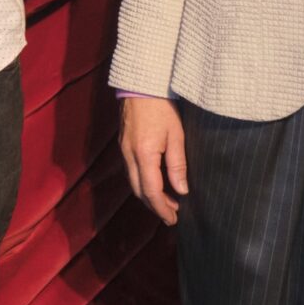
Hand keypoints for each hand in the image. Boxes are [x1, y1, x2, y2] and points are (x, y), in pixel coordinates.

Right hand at [118, 95, 188, 225]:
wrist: (140, 84)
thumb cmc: (162, 107)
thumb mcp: (176, 135)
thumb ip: (177, 165)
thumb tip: (181, 190)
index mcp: (144, 154)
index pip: (151, 191)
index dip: (162, 208)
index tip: (173, 219)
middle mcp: (128, 155)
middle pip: (138, 190)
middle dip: (154, 205)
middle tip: (172, 214)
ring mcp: (122, 149)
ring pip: (132, 182)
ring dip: (148, 194)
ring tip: (167, 200)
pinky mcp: (122, 144)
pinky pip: (130, 171)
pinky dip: (142, 182)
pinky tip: (155, 181)